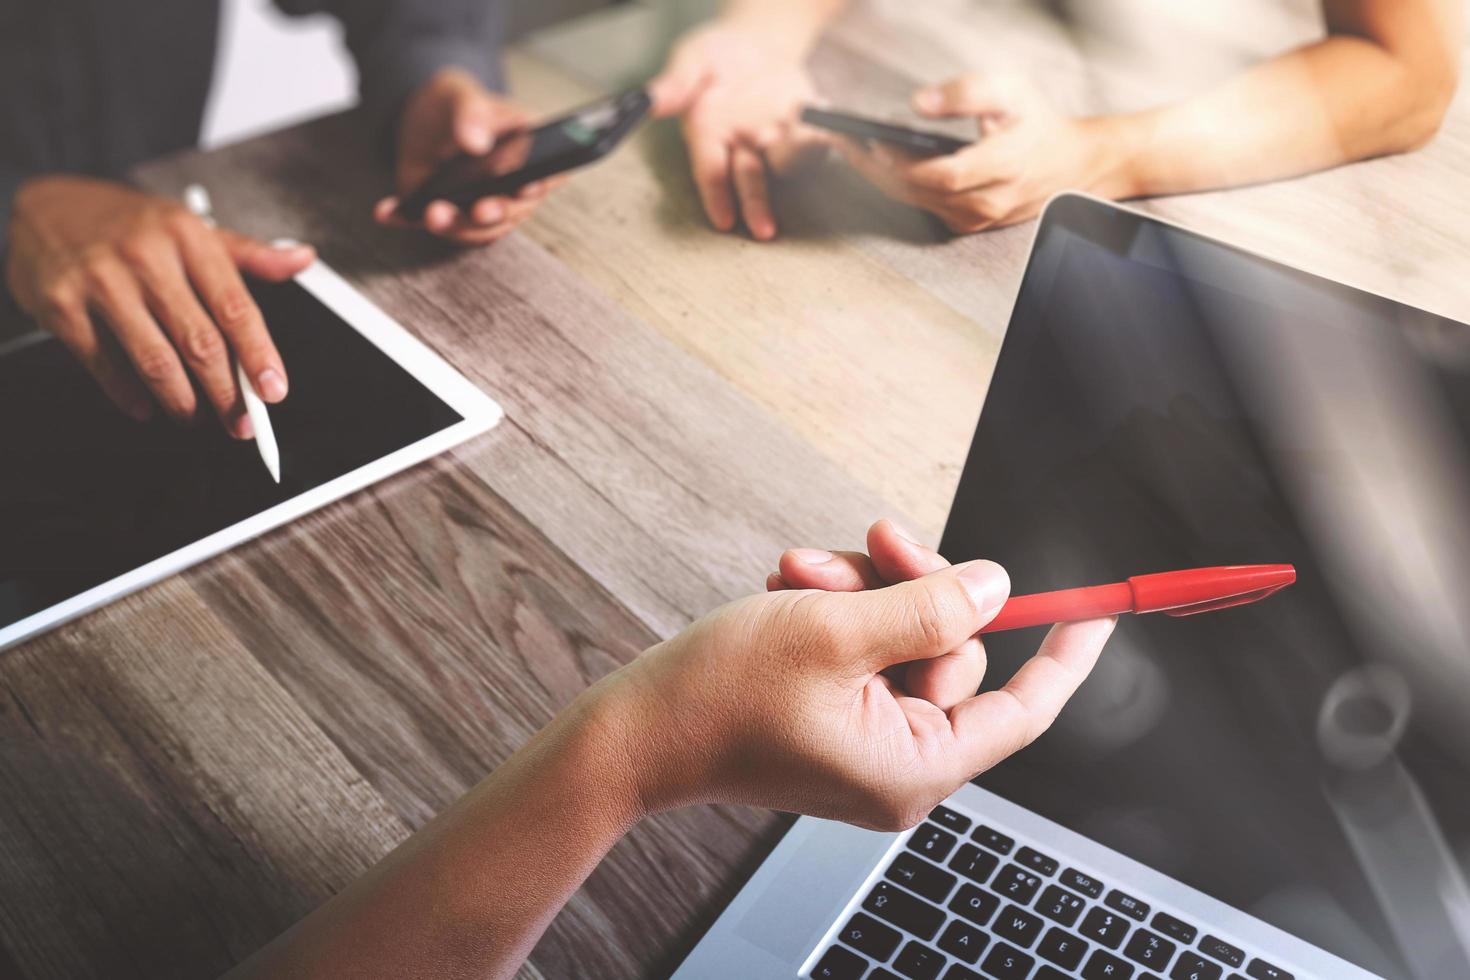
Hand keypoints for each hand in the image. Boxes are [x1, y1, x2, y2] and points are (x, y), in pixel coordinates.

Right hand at [5, 176, 313, 433]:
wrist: (45, 207)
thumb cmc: (130, 224)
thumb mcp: (192, 228)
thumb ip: (249, 253)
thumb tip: (301, 259)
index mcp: (188, 238)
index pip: (236, 307)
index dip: (259, 356)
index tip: (274, 390)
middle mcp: (146, 258)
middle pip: (200, 343)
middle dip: (226, 393)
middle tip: (241, 421)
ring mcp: (101, 281)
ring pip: (155, 360)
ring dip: (183, 401)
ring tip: (195, 415)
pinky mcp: (61, 305)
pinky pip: (103, 364)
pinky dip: (130, 395)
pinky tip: (146, 406)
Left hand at [375, 67, 560, 246]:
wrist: (422, 119)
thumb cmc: (455, 102)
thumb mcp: (460, 94)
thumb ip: (471, 112)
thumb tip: (475, 142)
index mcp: (530, 154)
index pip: (548, 174)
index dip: (540, 185)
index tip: (525, 189)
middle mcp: (512, 189)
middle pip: (513, 212)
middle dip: (493, 215)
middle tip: (478, 211)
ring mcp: (482, 206)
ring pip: (478, 230)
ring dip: (454, 226)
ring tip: (429, 213)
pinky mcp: (451, 215)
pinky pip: (435, 225)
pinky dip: (411, 219)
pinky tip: (389, 212)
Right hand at [600, 519, 1114, 828]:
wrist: (636, 730)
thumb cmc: (723, 695)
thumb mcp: (837, 633)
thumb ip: (928, 608)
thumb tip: (995, 587)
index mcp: (914, 764)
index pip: (1022, 711)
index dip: (1064, 657)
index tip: (1098, 613)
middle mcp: (897, 758)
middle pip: (953, 650)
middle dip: (909, 584)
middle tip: (875, 539)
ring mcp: (862, 736)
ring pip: (903, 634)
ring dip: (860, 589)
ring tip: (801, 571)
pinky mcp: (831, 713)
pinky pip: (864, 645)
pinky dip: (836, 608)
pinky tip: (791, 589)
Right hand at [649, 21, 828, 239]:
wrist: (757, 43)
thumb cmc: (717, 55)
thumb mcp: (692, 60)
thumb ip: (676, 84)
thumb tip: (649, 103)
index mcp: (708, 134)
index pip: (710, 172)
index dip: (716, 197)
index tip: (724, 221)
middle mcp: (741, 146)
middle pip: (749, 180)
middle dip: (757, 206)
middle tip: (766, 231)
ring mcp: (773, 141)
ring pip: (785, 163)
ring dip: (795, 163)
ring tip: (808, 152)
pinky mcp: (801, 130)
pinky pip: (815, 140)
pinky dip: (823, 138)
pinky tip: (829, 124)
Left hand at [837, 74, 1133, 233]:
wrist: (1071, 165)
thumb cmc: (1037, 122)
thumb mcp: (1012, 91)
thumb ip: (968, 92)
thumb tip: (920, 103)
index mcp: (1002, 168)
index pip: (942, 174)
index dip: (903, 161)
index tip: (870, 139)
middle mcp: (986, 202)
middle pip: (917, 192)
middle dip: (873, 167)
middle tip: (838, 140)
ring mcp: (975, 220)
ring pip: (914, 202)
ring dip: (877, 176)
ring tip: (846, 148)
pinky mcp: (966, 225)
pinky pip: (921, 206)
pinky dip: (895, 185)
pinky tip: (874, 163)